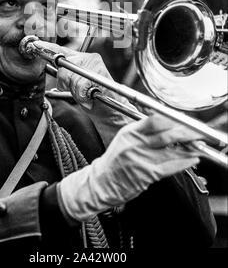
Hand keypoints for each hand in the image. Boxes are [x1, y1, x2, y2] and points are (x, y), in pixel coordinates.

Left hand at [39, 40, 134, 144]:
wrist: (112, 111)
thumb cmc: (93, 99)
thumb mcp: (75, 86)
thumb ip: (65, 75)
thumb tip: (50, 69)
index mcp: (82, 58)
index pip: (61, 50)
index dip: (47, 47)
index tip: (35, 44)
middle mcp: (89, 58)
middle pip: (63, 65)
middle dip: (65, 81)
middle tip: (76, 91)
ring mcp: (95, 65)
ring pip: (70, 76)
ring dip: (74, 90)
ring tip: (84, 94)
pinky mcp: (100, 74)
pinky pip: (80, 84)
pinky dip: (81, 95)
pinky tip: (88, 97)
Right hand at [58, 114, 200, 221]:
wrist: (102, 182)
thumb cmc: (115, 160)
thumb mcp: (125, 138)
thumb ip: (142, 129)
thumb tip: (164, 121)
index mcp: (130, 132)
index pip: (154, 120)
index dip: (171, 119)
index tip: (182, 119)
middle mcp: (135, 144)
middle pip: (166, 134)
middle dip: (185, 133)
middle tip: (196, 131)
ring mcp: (141, 159)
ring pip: (171, 151)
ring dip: (188, 148)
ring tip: (198, 144)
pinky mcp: (147, 174)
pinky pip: (170, 167)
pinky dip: (183, 163)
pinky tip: (192, 159)